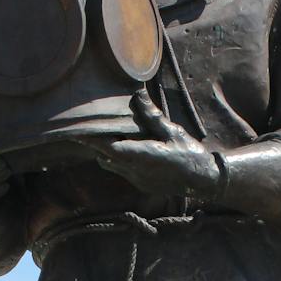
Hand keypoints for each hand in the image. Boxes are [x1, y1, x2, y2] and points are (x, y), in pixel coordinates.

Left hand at [97, 91, 221, 200]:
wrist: (203, 181)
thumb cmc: (190, 154)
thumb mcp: (173, 132)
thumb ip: (152, 116)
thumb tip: (137, 96)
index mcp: (142, 157)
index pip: (108, 147)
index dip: (91, 140)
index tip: (77, 131)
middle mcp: (136, 171)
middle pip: (105, 157)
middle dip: (96, 144)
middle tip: (88, 128)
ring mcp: (137, 180)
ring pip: (112, 165)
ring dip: (107, 152)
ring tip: (106, 134)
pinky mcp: (141, 185)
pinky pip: (122, 171)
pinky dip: (119, 159)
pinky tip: (127, 147)